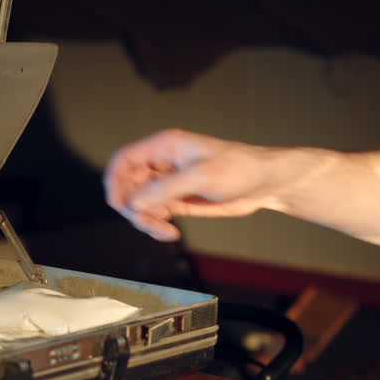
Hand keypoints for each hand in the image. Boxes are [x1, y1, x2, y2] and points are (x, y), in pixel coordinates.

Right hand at [102, 128, 290, 241]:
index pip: (123, 161)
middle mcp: (161, 164)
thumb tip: (135, 201)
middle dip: (133, 209)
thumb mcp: (202, 176)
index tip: (118, 205)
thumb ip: (166, 188)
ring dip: (146, 221)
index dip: (114, 182)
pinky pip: (154, 214)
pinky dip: (156, 226)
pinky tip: (171, 232)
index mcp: (163, 147)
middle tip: (150, 224)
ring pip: (139, 204)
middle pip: (127, 186)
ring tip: (166, 231)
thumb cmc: (241, 168)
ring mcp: (168, 183)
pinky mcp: (177, 199)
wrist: (265, 183)